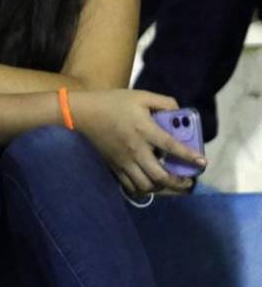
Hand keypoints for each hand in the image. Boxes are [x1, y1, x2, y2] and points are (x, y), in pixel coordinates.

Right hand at [69, 90, 206, 195]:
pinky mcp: (114, 166)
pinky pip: (130, 186)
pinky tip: (151, 185)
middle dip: (178, 182)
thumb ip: (163, 102)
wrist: (83, 113)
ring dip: (162, 188)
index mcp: (144, 130)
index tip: (202, 163)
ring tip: (170, 185)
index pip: (171, 146)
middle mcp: (136, 149)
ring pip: (146, 185)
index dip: (189, 156)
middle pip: (160, 175)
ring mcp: (124, 161)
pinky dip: (143, 190)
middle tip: (188, 181)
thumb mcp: (140, 96)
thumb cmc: (113, 103)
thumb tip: (180, 112)